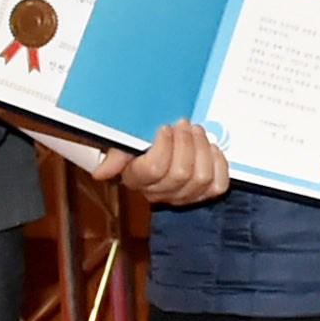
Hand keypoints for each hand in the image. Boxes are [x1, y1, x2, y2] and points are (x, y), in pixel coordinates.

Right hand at [109, 119, 230, 205]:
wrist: (162, 153)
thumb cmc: (142, 147)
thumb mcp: (125, 146)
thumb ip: (116, 155)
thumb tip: (101, 174)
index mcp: (137, 179)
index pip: (154, 169)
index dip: (164, 147)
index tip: (165, 127)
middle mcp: (160, 193)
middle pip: (181, 173)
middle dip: (186, 143)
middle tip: (185, 124)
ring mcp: (183, 197)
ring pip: (201, 177)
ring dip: (202, 149)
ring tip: (198, 131)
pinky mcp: (205, 195)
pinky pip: (218, 185)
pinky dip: (218, 164)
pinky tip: (210, 148)